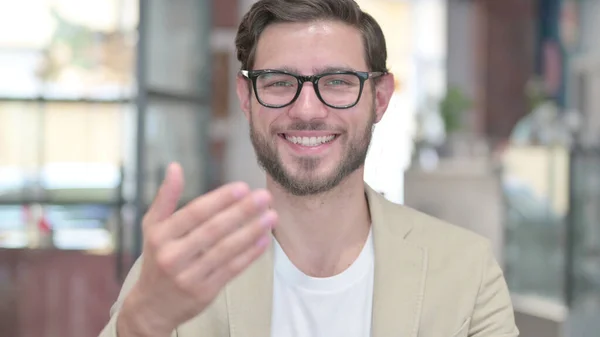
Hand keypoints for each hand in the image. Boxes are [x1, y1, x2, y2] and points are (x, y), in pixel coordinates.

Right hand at [117, 163, 276, 335]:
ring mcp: (189, 276)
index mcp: (160, 236)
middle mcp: (172, 256)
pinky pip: (232, 269)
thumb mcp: (152, 227)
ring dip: (251, 231)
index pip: (194, 213)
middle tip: (264, 197)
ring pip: (226, 250)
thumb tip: (174, 167)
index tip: (242, 187)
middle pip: (213, 230)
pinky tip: (264, 239)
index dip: (220, 199)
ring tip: (271, 216)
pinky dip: (249, 254)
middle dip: (242, 212)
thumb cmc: (156, 258)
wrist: (151, 306)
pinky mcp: (204, 292)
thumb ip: (165, 197)